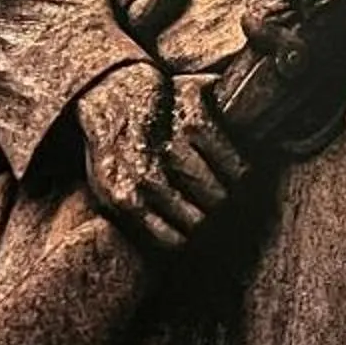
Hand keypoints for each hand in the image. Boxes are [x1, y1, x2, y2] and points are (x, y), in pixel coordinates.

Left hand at [76, 62, 244, 251]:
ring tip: (232, 197)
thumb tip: (172, 250)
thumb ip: (133, 218)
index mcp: (123, 198)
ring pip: (216, 192)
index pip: (172, 241)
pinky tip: (237, 171)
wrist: (114, 94)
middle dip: (214, 221)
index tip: (203, 238)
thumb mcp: (108, 190)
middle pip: (199, 220)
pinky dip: (237, 167)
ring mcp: (170, 145)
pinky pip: (227, 156)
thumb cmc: (116, 149)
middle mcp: (146, 174)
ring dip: (228, 197)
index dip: (193, 242)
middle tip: (222, 217)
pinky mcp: (191, 116)